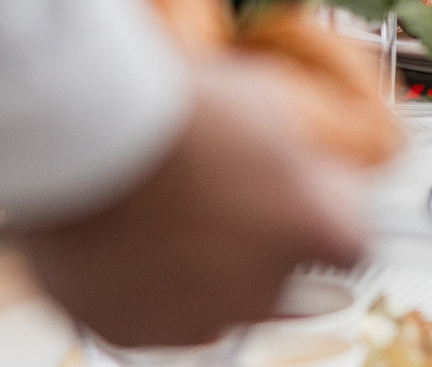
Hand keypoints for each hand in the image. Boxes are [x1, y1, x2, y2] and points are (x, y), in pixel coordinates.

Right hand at [22, 57, 369, 348]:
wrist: (77, 126)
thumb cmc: (173, 104)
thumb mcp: (267, 102)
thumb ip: (299, 153)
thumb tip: (305, 162)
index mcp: (312, 229)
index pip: (353, 246)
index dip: (332, 218)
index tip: (315, 200)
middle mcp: (260, 290)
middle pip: (289, 287)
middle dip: (271, 249)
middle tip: (234, 202)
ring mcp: (192, 318)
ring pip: (219, 307)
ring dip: (210, 272)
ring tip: (174, 213)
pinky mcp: (126, 329)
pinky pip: (155, 317)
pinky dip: (151, 288)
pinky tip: (134, 239)